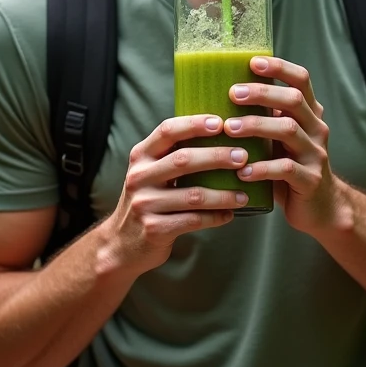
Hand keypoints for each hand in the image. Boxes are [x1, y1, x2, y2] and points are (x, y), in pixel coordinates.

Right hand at [104, 114, 248, 275]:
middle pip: (183, 160)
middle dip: (217, 156)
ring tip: (244, 194)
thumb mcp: (150, 172)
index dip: (195, 124)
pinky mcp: (154, 229)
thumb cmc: (147, 200)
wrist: (122, 244)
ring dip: (223, 194)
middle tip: (242, 157)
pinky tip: (229, 214)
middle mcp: (140, 177)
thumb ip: (172, 154)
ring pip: (193, 195)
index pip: (167, 130)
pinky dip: (215, 217)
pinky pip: (193, 220)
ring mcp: (145, 204)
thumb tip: (219, 133)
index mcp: (141, 156)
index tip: (221, 122)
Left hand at [225, 56, 340, 236]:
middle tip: (233, 93)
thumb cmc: (290, 167)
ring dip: (256, 126)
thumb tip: (216, 98)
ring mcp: (315, 154)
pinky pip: (286, 169)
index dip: (279, 68)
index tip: (252, 61)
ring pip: (288, 131)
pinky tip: (242, 171)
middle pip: (293, 100)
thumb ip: (263, 119)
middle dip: (262, 93)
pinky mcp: (311, 180)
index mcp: (309, 114)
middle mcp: (316, 129)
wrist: (321, 207)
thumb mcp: (280, 139)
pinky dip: (262, 168)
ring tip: (229, 129)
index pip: (301, 80)